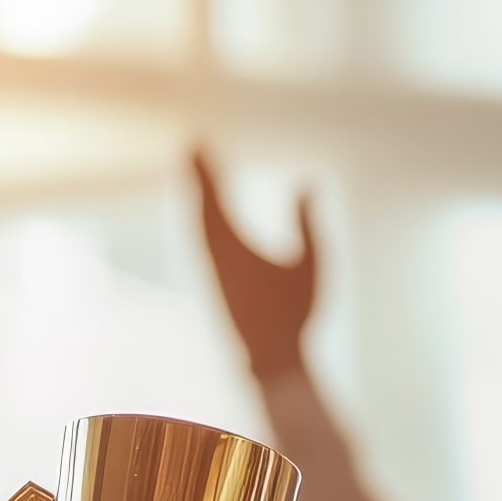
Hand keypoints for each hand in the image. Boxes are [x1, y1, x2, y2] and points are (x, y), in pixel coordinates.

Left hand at [193, 148, 316, 382]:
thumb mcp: (311, 264)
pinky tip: (203, 218)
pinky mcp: (216, 283)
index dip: (204, 170)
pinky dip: (201, 221)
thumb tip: (306, 182)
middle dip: (195, 176)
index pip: (214, 199)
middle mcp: (215, 257)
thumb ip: (307, 222)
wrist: (270, 358)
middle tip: (190, 147)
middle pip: (200, 207)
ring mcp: (213, 272)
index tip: (195, 142)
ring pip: (198, 226)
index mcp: (235, 248)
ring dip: (196, 197)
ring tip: (194, 173)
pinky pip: (202, 242)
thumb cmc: (295, 312)